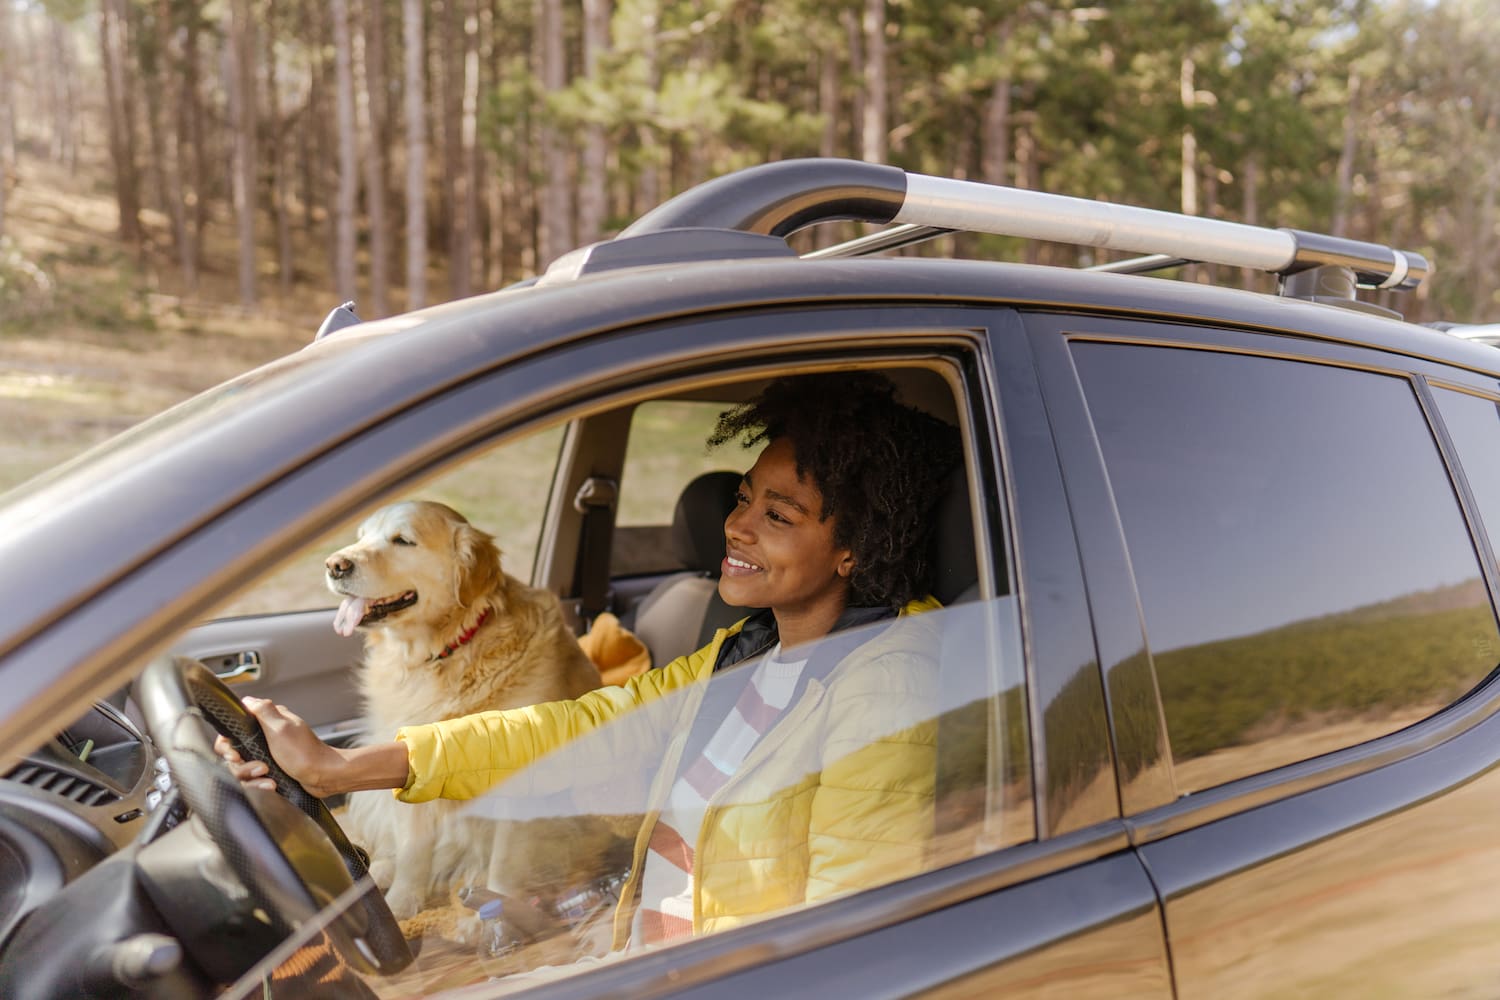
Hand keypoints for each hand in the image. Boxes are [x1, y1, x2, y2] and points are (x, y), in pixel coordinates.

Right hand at [214, 696, 347, 798]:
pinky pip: (253, 780)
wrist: (324, 776)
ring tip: (267, 775)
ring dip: (251, 776)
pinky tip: (271, 784)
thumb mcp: (282, 728)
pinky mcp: (270, 770)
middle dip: (242, 765)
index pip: (232, 732)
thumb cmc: (305, 753)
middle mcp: (264, 738)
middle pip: (233, 754)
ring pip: (241, 769)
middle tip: (259, 767)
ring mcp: (267, 755)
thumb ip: (263, 711)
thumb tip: (247, 700)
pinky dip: (260, 784)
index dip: (227, 745)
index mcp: (266, 723)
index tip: (235, 754)